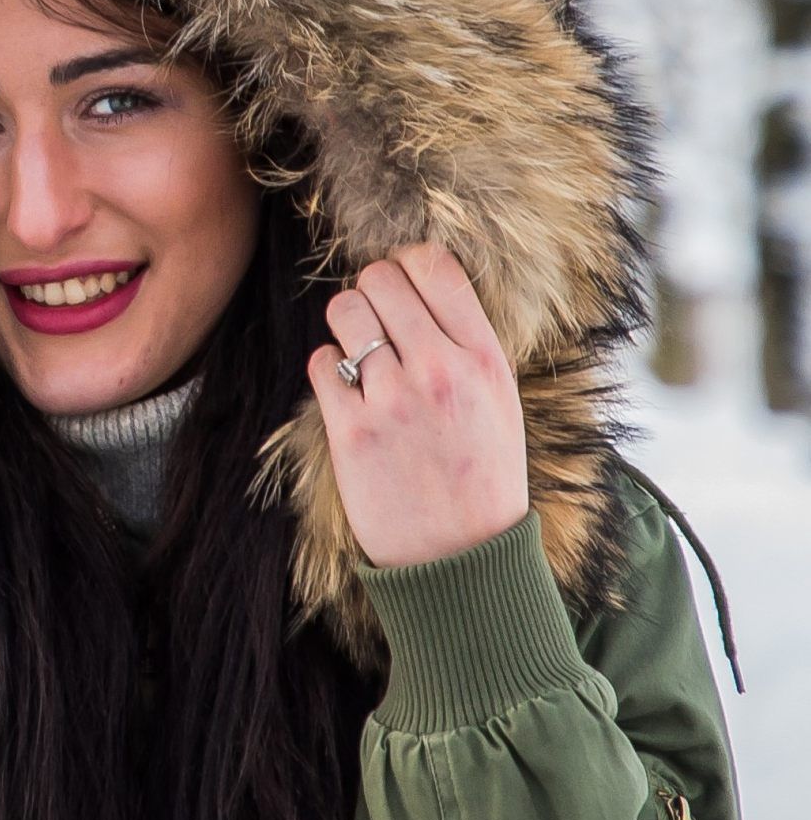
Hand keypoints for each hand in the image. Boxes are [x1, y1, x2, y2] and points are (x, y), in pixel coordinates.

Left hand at [307, 243, 527, 568]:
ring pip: (344, 313)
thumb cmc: (481, 474)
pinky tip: (346, 389)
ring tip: (358, 350)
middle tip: (375, 318)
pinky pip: (320, 363)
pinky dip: (327, 368)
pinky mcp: (351, 431)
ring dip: (344, 324)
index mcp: (484, 358)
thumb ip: (464, 342)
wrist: (461, 555)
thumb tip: (419, 286)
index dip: (407, 265)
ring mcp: (392, 400)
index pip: (435, 267)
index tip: (402, 286)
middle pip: (380, 279)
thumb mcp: (498, 398)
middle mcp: (439, 370)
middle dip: (370, 291)